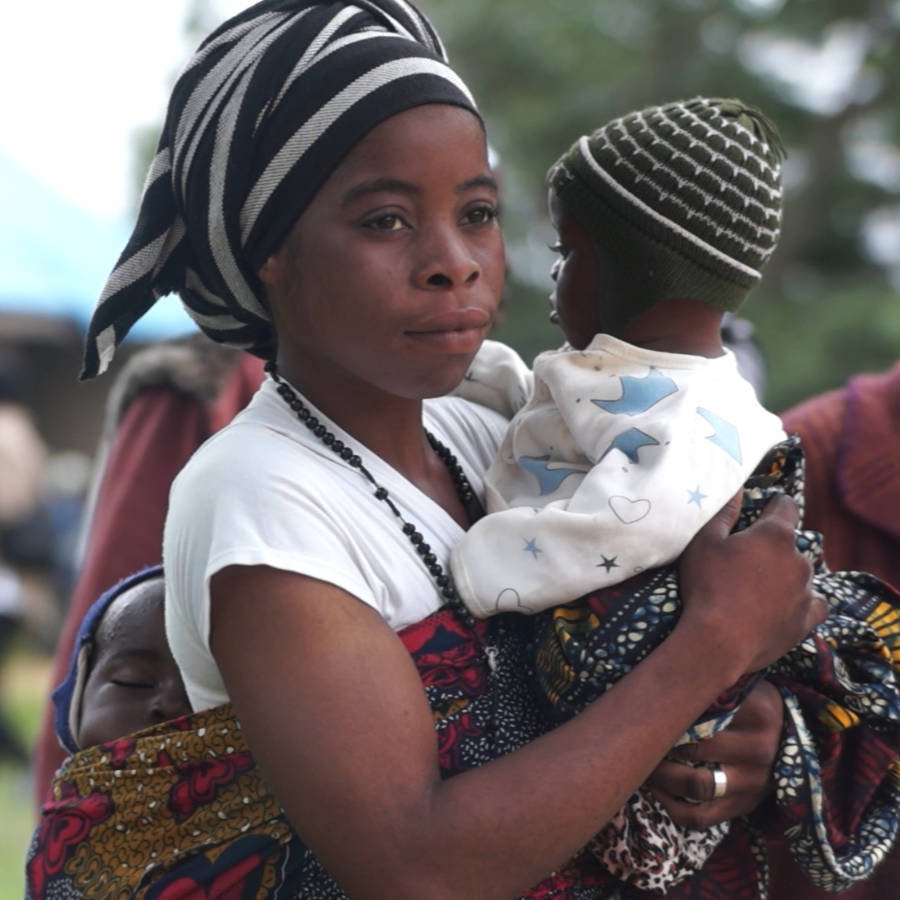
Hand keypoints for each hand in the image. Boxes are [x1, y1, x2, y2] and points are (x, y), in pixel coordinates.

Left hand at [645, 680, 782, 827]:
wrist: (784, 733)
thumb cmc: (747, 701)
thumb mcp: (737, 684)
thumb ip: (709, 682)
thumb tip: (659, 679)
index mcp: (758, 714)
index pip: (706, 715)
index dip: (670, 715)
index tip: (648, 710)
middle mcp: (760, 751)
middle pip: (697, 750)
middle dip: (660, 746)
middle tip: (638, 737)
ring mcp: (755, 784)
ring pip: (697, 787)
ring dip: (662, 777)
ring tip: (644, 763)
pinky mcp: (744, 807)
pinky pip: (700, 817)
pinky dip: (671, 806)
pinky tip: (657, 789)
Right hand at [678, 491, 825, 677]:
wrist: (717, 641)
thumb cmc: (707, 585)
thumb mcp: (704, 542)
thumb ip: (724, 512)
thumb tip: (737, 488)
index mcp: (774, 535)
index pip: (785, 506)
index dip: (775, 505)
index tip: (765, 509)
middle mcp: (798, 559)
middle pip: (792, 544)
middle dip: (774, 547)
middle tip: (747, 560)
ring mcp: (806, 591)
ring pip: (802, 574)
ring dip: (786, 575)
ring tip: (759, 588)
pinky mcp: (806, 620)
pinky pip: (815, 604)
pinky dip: (803, 601)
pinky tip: (787, 605)